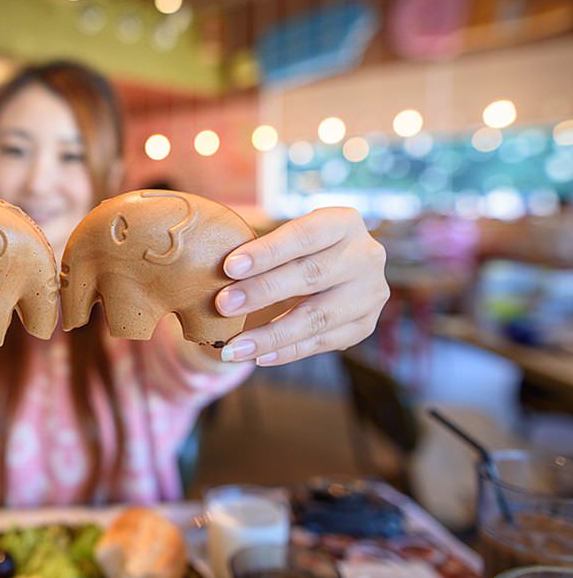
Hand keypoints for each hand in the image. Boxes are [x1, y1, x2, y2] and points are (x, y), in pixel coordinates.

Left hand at [214, 208, 388, 365]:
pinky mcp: (365, 325)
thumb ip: (258, 250)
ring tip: (233, 348)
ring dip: (271, 334)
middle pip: (312, 275)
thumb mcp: (283, 237)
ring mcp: (371, 293)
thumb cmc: (293, 250)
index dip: (267, 252)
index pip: (304, 235)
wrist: (334, 270)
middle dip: (263, 292)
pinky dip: (287, 351)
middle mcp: (366, 255)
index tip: (229, 266)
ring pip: (318, 317)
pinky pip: (322, 343)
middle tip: (222, 305)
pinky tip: (258, 356)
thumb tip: (207, 268)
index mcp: (343, 222)